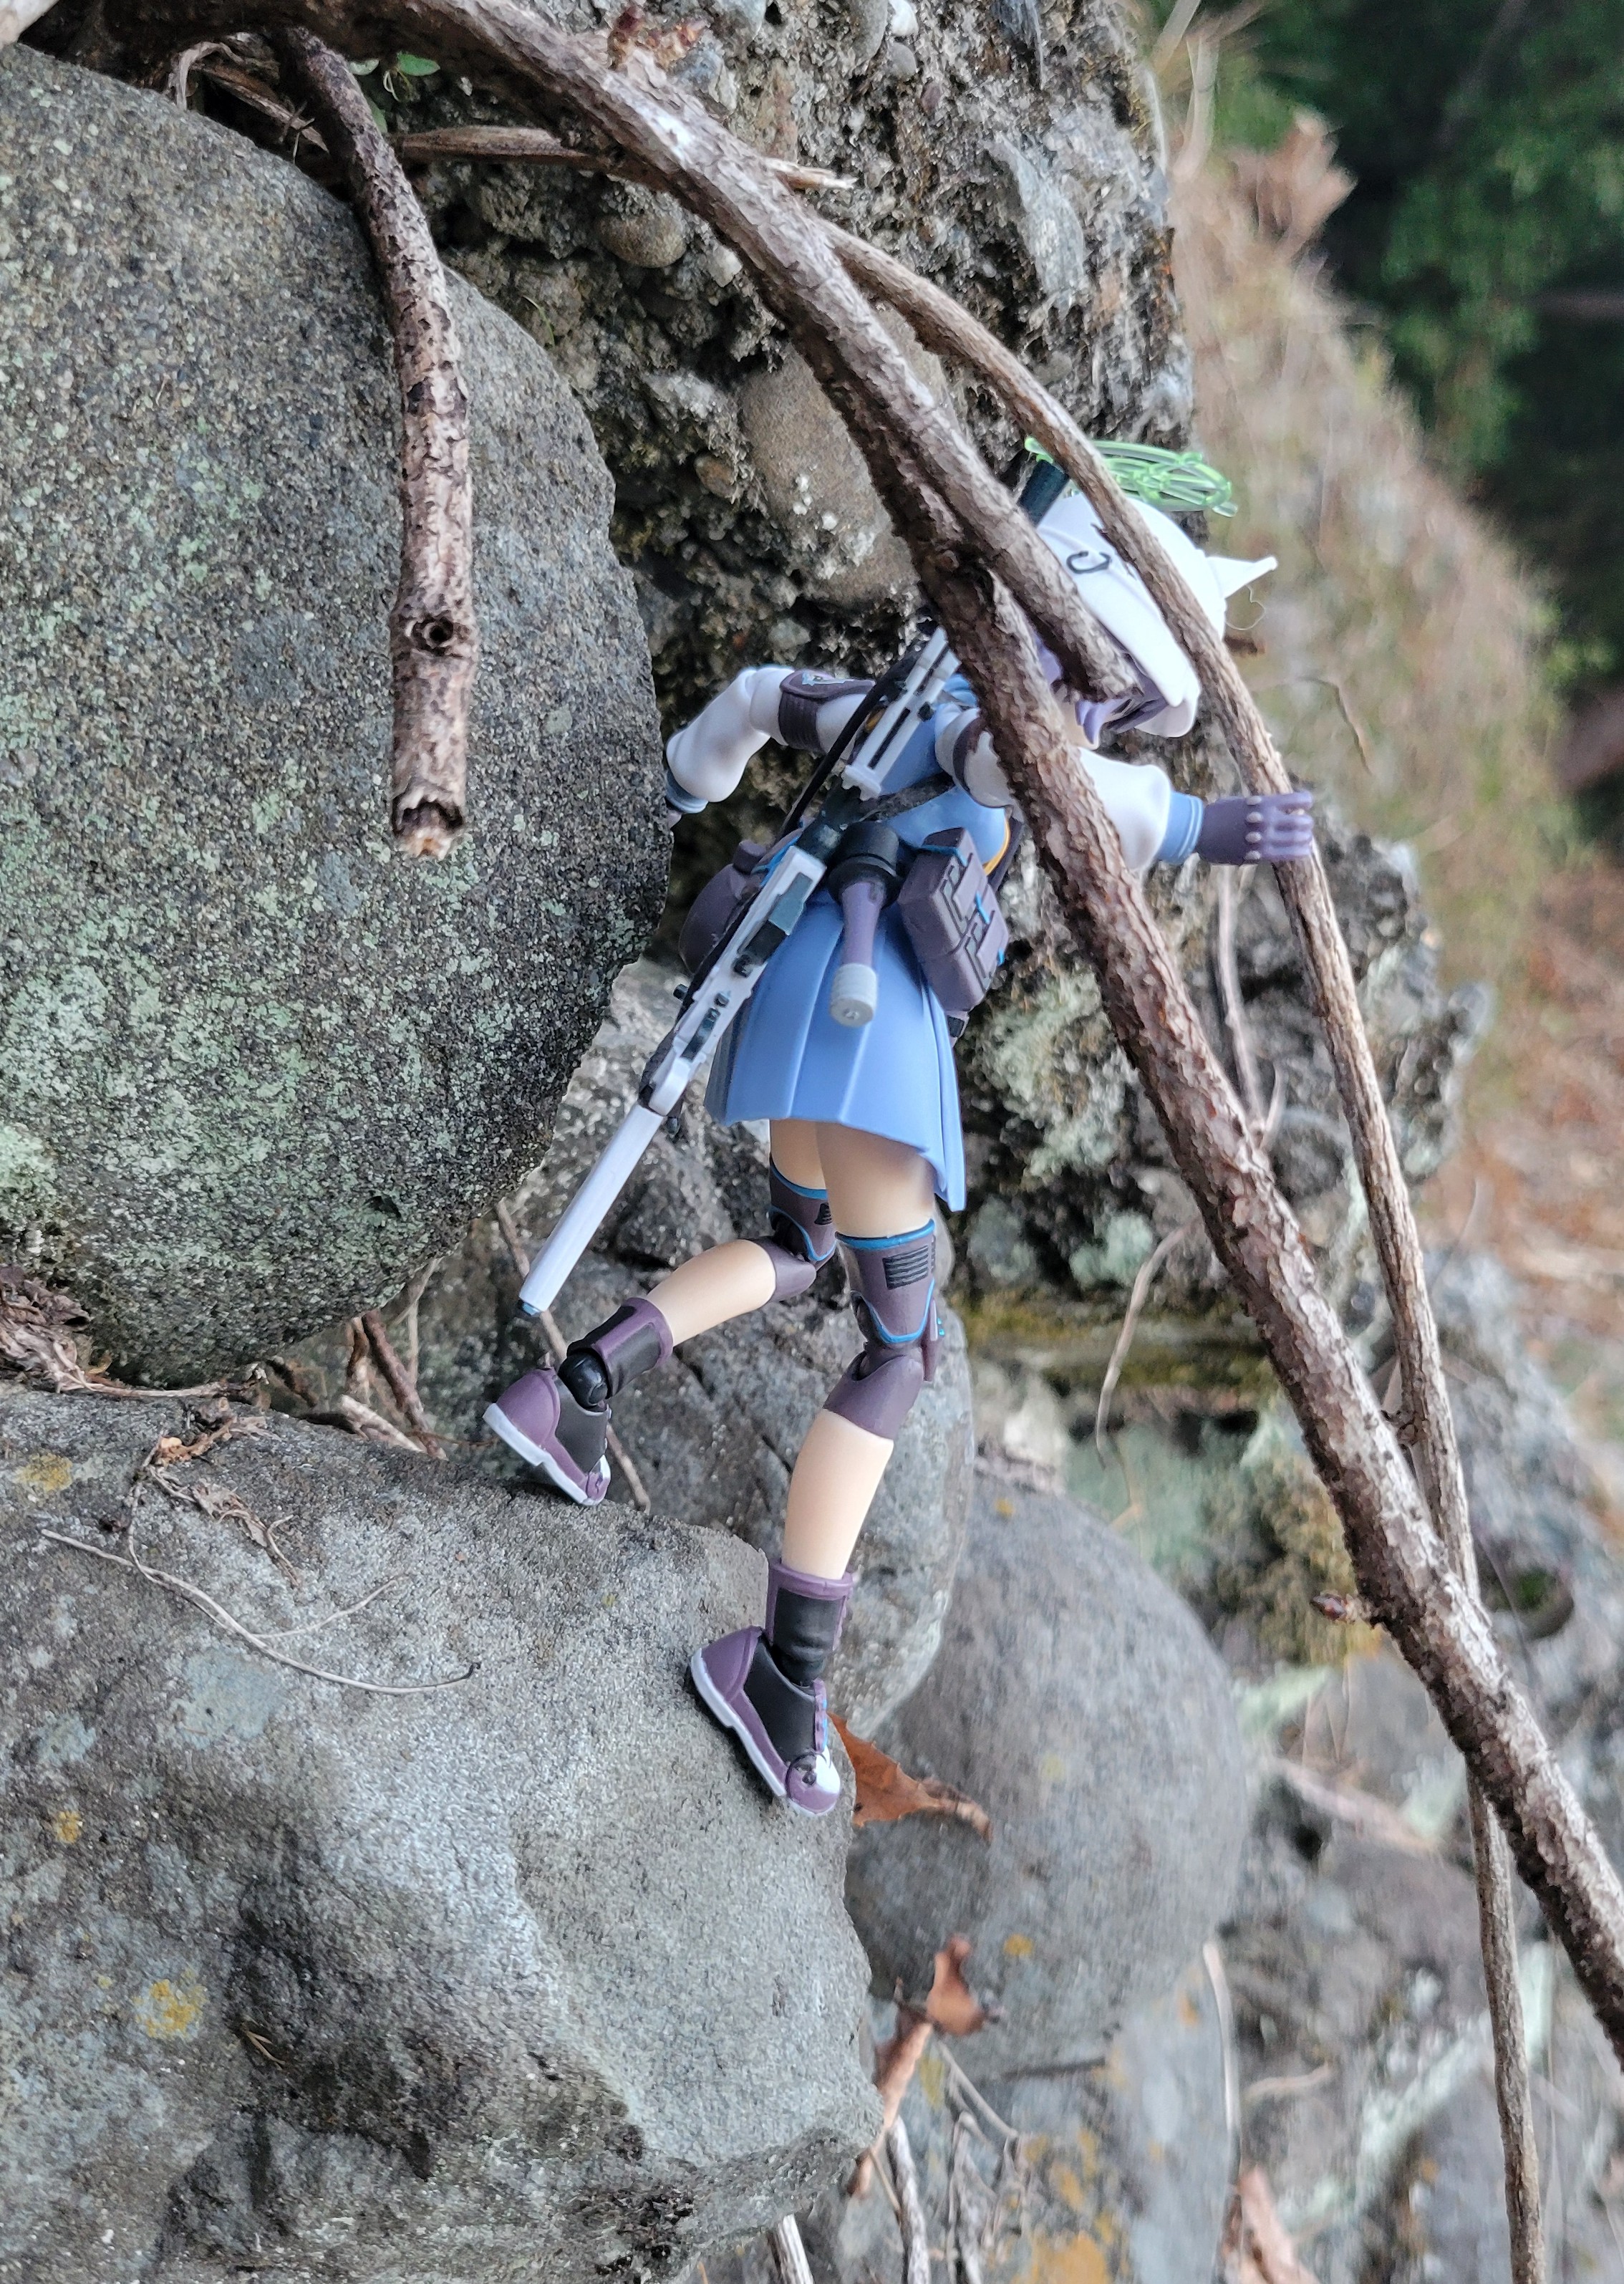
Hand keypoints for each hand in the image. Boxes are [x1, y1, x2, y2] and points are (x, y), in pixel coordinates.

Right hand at [1196, 790, 1314, 865]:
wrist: (1200, 831)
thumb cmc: (1218, 814)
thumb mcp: (1241, 802)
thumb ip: (1259, 805)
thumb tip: (1272, 808)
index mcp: (1264, 803)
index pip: (1298, 800)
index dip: (1306, 801)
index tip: (1306, 804)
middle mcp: (1268, 819)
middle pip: (1302, 821)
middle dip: (1307, 822)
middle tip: (1306, 824)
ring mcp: (1265, 838)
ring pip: (1299, 838)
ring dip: (1305, 837)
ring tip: (1305, 838)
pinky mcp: (1261, 854)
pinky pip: (1289, 854)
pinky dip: (1301, 852)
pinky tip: (1305, 851)